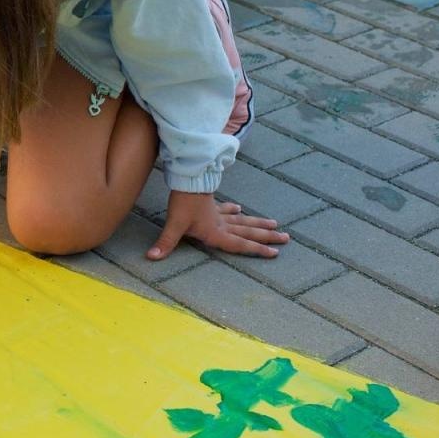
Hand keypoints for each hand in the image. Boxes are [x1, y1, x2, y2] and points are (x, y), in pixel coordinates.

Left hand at [148, 192, 288, 259]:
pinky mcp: (212, 203)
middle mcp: (222, 224)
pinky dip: (234, 210)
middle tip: (286, 238)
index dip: (257, 250)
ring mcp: (218, 213)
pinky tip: (240, 208)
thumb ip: (166, 243)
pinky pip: (227, 208)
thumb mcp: (174, 225)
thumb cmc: (182, 204)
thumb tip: (152, 257)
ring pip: (243, 220)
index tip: (275, 253)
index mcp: (216, 233)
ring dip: (258, 224)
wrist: (186, 180)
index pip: (240, 245)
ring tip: (275, 225)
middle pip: (249, 232)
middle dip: (267, 237)